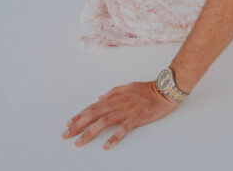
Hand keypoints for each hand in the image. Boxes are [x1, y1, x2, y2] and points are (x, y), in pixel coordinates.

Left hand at [62, 81, 177, 149]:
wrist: (166, 90)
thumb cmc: (149, 89)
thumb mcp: (129, 86)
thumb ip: (113, 91)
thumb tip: (99, 97)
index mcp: (115, 97)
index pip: (93, 107)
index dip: (79, 116)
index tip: (69, 124)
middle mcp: (118, 103)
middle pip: (94, 114)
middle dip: (78, 125)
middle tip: (66, 135)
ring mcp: (127, 110)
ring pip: (104, 122)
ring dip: (90, 132)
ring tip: (79, 142)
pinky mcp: (137, 117)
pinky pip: (123, 129)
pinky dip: (114, 137)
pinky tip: (106, 146)